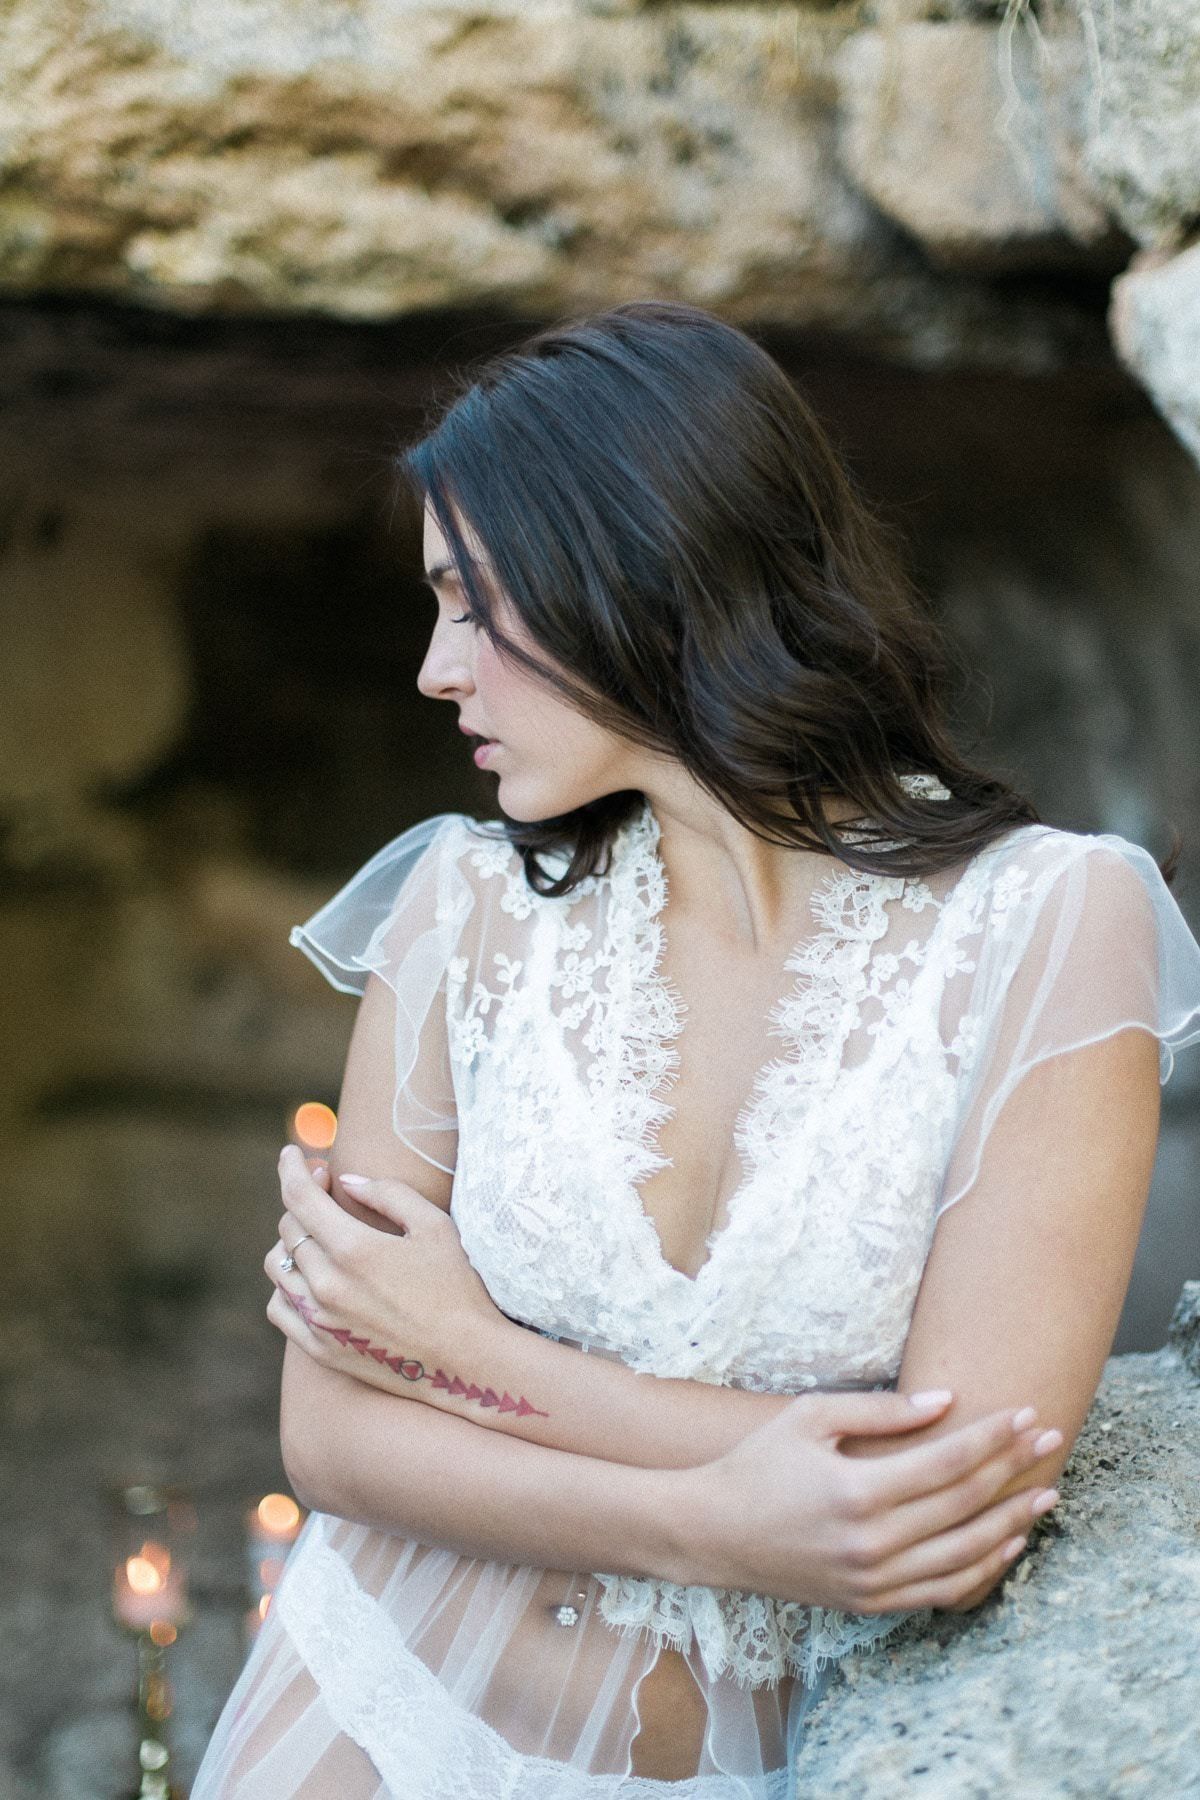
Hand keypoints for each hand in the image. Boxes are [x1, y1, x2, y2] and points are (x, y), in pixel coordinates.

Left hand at [264, 1145, 503, 1400]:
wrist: (465, 1361)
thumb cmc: (457, 1287)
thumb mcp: (434, 1226)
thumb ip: (388, 1194)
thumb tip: (346, 1181)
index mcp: (354, 1249)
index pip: (299, 1197)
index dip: (291, 1168)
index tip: (291, 1154)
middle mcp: (327, 1285)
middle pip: (289, 1228)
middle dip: (303, 1201)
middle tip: (326, 1191)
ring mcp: (320, 1320)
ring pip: (277, 1267)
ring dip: (291, 1242)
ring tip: (319, 1234)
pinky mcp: (320, 1348)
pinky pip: (280, 1307)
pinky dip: (286, 1285)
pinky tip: (310, 1277)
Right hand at [687, 1388, 1060, 1611]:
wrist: (712, 1533)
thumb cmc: (758, 1464)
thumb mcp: (809, 1418)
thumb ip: (880, 1411)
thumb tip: (946, 1401)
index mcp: (857, 1491)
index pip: (947, 1462)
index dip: (993, 1437)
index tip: (1025, 1413)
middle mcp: (871, 1542)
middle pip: (965, 1504)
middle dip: (1015, 1469)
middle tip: (1051, 1441)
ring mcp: (872, 1580)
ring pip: (965, 1554)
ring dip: (1012, 1522)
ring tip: (1047, 1494)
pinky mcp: (870, 1603)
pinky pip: (942, 1591)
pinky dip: (983, 1569)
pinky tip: (1007, 1543)